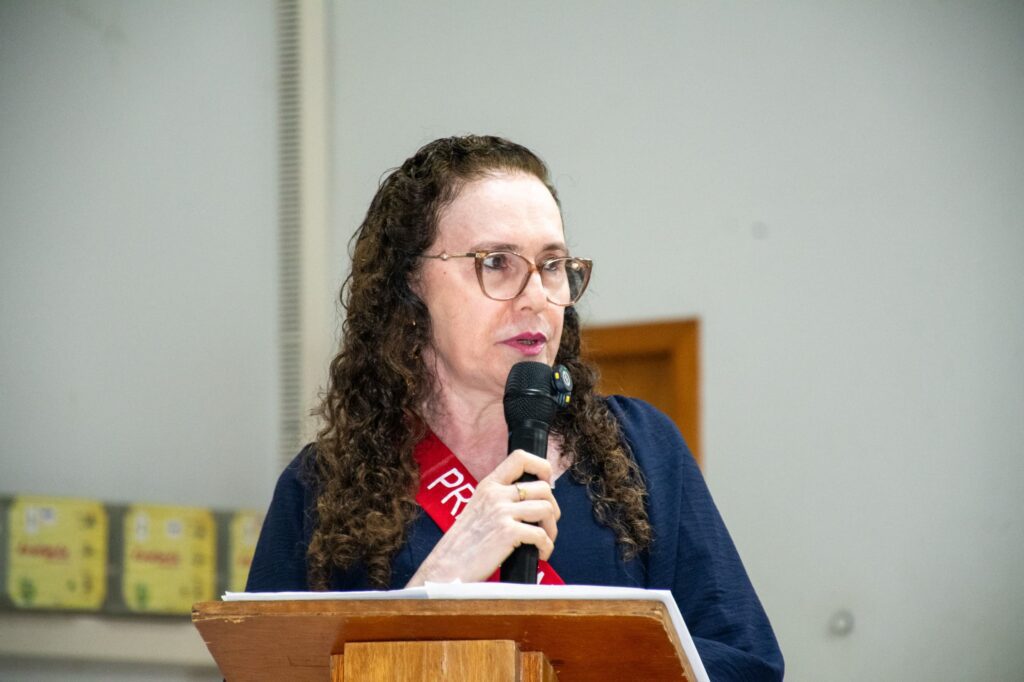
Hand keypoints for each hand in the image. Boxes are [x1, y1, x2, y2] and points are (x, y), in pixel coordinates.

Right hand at [406, 449, 559, 585]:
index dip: (541, 467)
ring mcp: (501, 512)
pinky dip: (546, 547)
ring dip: (552, 529)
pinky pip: (541, 535)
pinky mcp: (508, 532)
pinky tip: (540, 554)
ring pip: (546, 509)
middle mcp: (495, 494)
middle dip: (553, 507)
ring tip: (545, 541)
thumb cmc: (463, 544)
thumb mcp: (478, 508)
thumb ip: (499, 499)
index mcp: (488, 485)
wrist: (447, 567)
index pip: (520, 457)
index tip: (546, 484)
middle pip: (543, 488)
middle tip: (546, 524)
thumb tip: (530, 500)